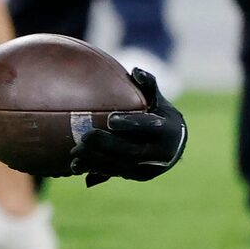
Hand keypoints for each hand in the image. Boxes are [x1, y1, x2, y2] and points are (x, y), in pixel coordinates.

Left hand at [71, 66, 187, 185]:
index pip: (150, 127)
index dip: (131, 124)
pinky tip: (76, 166)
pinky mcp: (139, 176)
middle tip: (86, 136)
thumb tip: (135, 71)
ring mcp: (150, 167)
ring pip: (121, 166)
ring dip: (96, 160)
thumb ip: (148, 85)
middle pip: (132, 151)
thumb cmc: (160, 114)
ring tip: (75, 151)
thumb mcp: (158, 100)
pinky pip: (116, 174)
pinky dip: (95, 170)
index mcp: (168, 130)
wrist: (173, 145)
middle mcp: (162, 153)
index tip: (111, 119)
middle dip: (107, 145)